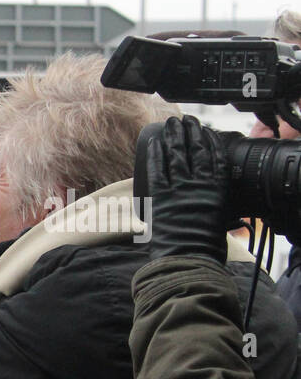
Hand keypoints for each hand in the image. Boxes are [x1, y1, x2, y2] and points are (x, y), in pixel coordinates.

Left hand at [145, 115, 231, 263]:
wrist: (189, 258)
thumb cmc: (206, 246)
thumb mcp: (220, 222)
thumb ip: (218, 208)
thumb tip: (224, 209)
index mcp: (217, 190)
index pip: (216, 158)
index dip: (210, 141)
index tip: (207, 130)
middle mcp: (199, 185)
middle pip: (195, 151)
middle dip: (190, 132)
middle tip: (186, 120)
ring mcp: (179, 188)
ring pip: (177, 155)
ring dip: (173, 137)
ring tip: (171, 124)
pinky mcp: (161, 196)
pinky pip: (157, 170)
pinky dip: (156, 155)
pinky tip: (154, 143)